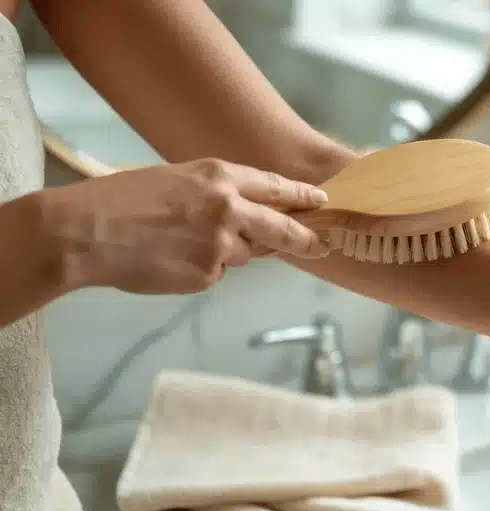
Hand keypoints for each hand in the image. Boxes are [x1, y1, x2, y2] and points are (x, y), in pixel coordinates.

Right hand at [41, 158, 330, 293]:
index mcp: (219, 176)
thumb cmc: (122, 200)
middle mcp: (229, 208)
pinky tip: (171, 260)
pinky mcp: (208, 274)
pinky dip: (202, 269)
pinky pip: (217, 273)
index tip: (321, 202)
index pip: (276, 186)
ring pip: (245, 253)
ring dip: (230, 251)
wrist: (85, 232)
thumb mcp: (176, 179)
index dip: (302, 197)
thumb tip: (247, 216)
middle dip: (306, 239)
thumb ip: (218, 194)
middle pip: (282, 228)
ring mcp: (221, 244)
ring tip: (183, 242)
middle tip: (323, 247)